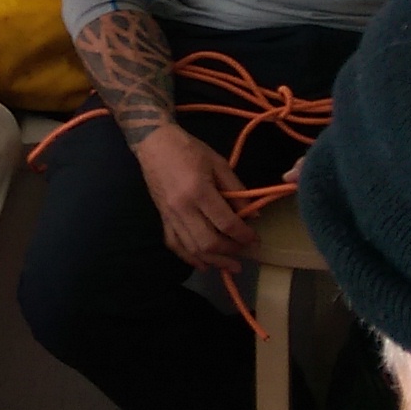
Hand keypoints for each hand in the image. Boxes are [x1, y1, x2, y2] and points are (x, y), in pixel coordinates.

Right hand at [133, 124, 255, 271]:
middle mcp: (183, 208)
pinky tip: (203, 264)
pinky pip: (175, 244)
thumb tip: (252, 215)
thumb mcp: (218, 163)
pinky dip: (189, 258)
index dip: (243, 235)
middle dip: (230, 251)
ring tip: (230, 266)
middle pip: (208, 242)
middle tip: (246, 252)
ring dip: (213, 261)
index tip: (255, 239)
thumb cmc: (189, 149)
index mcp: (199, 191)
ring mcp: (170, 215)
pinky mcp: (162, 218)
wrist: (154, 143)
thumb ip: (237, 190)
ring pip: (192, 248)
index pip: (225, 222)